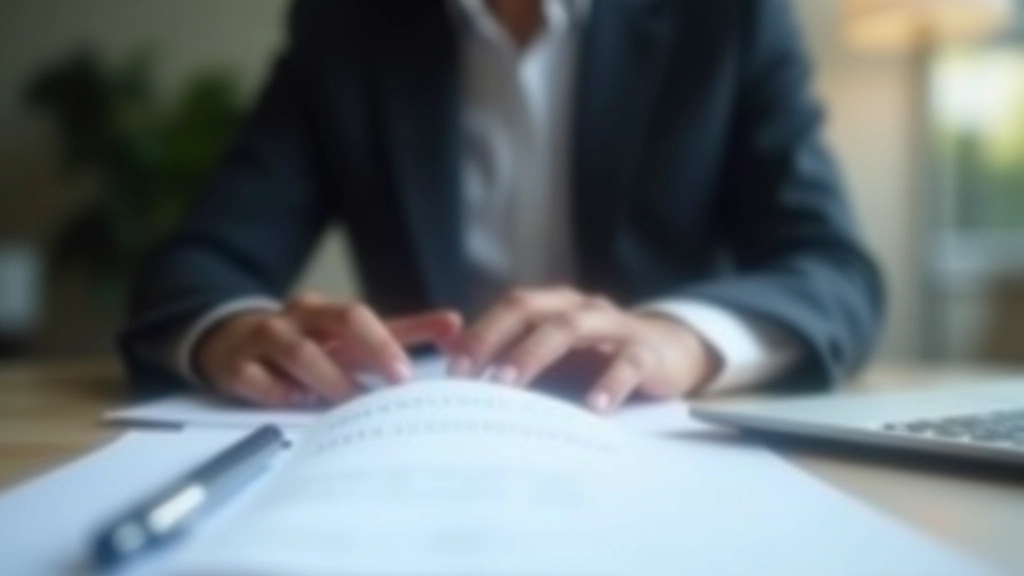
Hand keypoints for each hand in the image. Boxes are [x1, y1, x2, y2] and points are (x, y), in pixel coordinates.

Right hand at [196, 293, 461, 406]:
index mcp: (324, 311)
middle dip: (370, 352)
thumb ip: (403, 331)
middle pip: (336, 324)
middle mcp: (295, 319)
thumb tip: (456, 325)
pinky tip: (298, 405)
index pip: (360, 316)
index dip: (385, 342)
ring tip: (352, 405)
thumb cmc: (305, 341)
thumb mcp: (350, 336)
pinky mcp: (235, 367)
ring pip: (298, 352)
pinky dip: (279, 392)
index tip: (409, 374)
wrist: (229, 340)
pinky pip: (256, 379)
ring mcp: (263, 340)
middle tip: (396, 387)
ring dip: (329, 379)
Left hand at [447, 286, 720, 411]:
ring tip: (510, 384)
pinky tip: (593, 408)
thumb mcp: (557, 354)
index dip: (480, 333)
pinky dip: (609, 383)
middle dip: (496, 338)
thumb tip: (453, 360)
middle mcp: (581, 307)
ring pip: (571, 327)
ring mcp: (615, 326)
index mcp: (556, 305)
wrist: (674, 353)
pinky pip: (627, 362)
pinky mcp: (648, 352)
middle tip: (470, 376)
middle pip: (531, 309)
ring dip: (536, 353)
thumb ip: (510, 354)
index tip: (453, 370)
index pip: (511, 307)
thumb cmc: (602, 357)